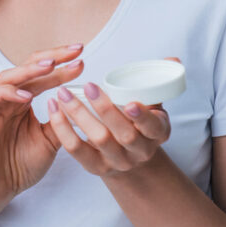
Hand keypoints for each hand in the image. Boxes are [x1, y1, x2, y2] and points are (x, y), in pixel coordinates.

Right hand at [0, 44, 86, 209]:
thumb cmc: (21, 166)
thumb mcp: (51, 141)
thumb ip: (62, 121)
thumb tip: (82, 103)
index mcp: (22, 103)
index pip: (41, 75)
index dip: (61, 65)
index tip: (83, 58)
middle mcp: (7, 101)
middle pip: (25, 68)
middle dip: (50, 58)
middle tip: (74, 53)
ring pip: (5, 78)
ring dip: (27, 70)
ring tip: (50, 66)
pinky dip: (6, 93)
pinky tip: (27, 96)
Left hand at [46, 70, 171, 176]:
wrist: (129, 157)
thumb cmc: (138, 122)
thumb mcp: (153, 104)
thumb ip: (158, 82)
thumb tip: (172, 59)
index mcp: (157, 133)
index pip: (154, 127)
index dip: (142, 117)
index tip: (129, 103)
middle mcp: (139, 151)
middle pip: (124, 134)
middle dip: (105, 110)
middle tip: (89, 86)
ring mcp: (117, 161)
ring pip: (98, 140)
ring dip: (79, 115)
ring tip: (63, 94)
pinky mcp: (95, 167)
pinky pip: (76, 149)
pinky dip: (62, 129)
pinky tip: (53, 109)